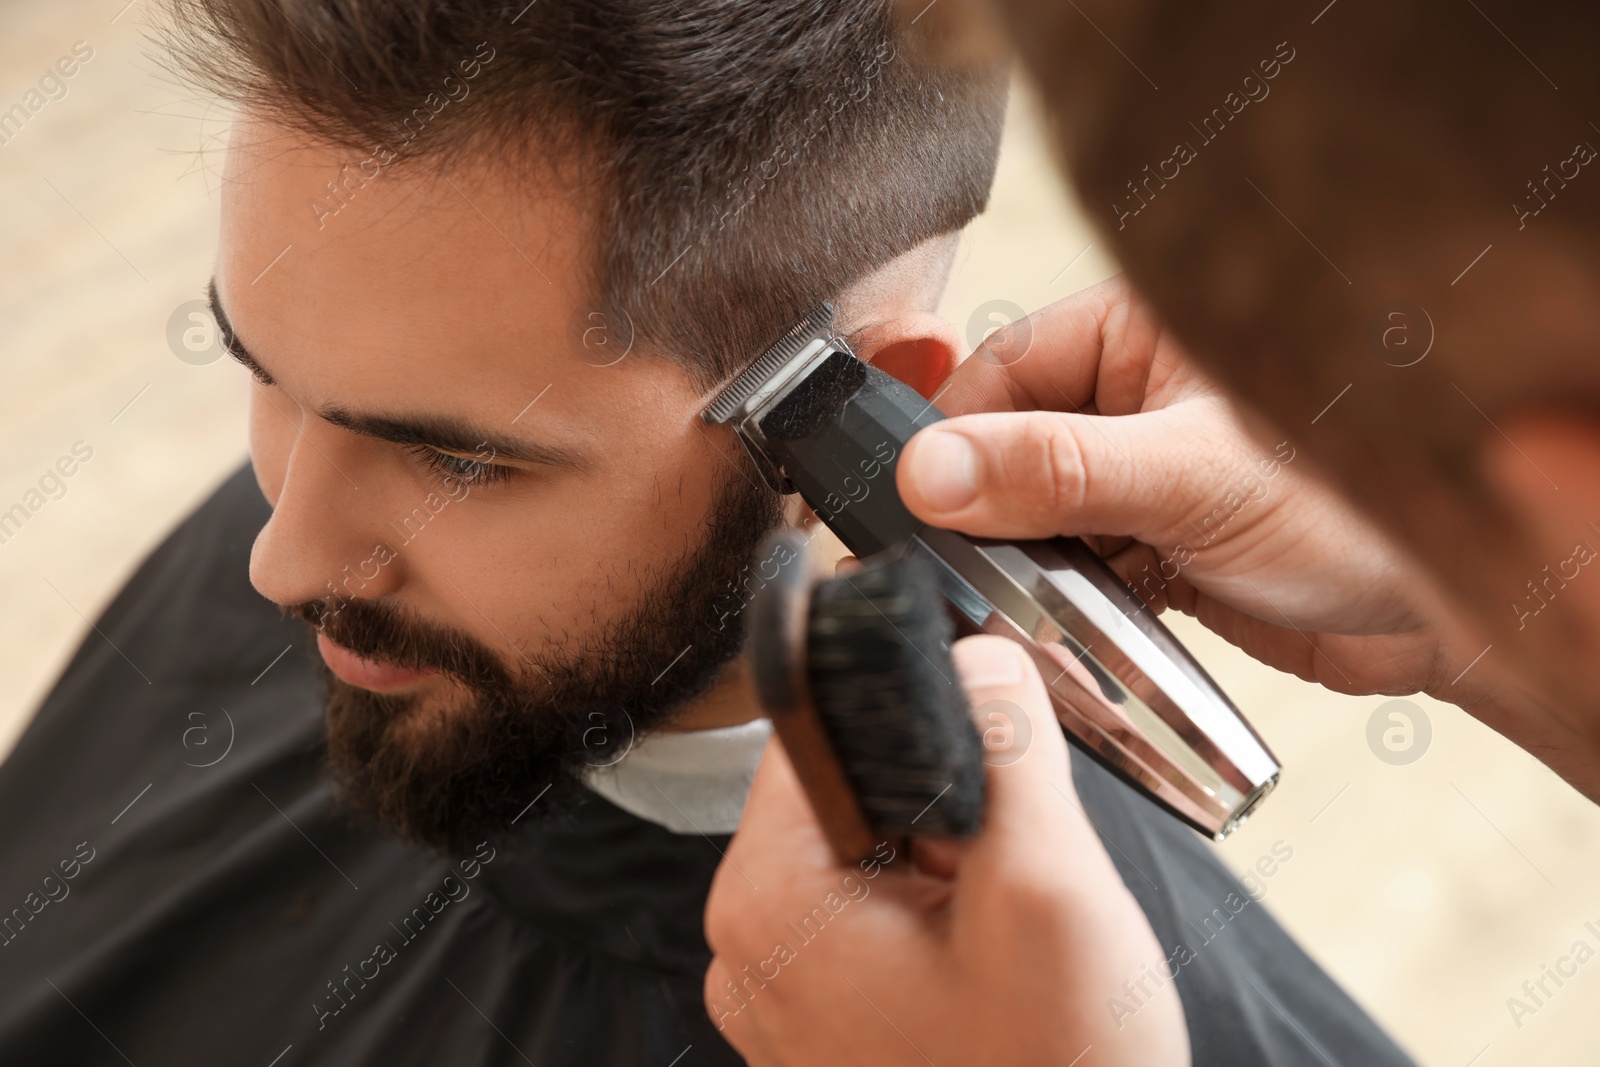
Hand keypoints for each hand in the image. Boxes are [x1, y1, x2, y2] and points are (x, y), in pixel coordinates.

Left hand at [703, 636, 1189, 1066]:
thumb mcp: (1049, 888)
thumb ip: (1009, 746)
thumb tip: (980, 653)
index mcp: (767, 899)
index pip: (813, 730)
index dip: (904, 703)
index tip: (975, 713)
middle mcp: (746, 946)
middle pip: (841, 792)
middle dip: (935, 799)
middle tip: (1009, 862)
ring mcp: (777, 997)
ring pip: (861, 856)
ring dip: (939, 861)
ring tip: (1001, 927)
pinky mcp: (818, 1026)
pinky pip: (862, 924)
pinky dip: (927, 918)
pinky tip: (983, 965)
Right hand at [900, 277, 1475, 700]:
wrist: (1444, 616)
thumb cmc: (1355, 510)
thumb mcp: (1188, 478)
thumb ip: (1054, 470)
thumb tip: (931, 471)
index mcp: (1139, 336)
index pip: (1003, 373)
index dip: (953, 441)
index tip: (915, 503)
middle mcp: (1133, 399)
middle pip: (1008, 447)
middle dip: (986, 512)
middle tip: (965, 568)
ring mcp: (1139, 476)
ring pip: (1034, 516)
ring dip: (1026, 565)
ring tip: (1025, 603)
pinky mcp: (1151, 548)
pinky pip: (1073, 569)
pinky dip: (1062, 602)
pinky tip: (1068, 625)